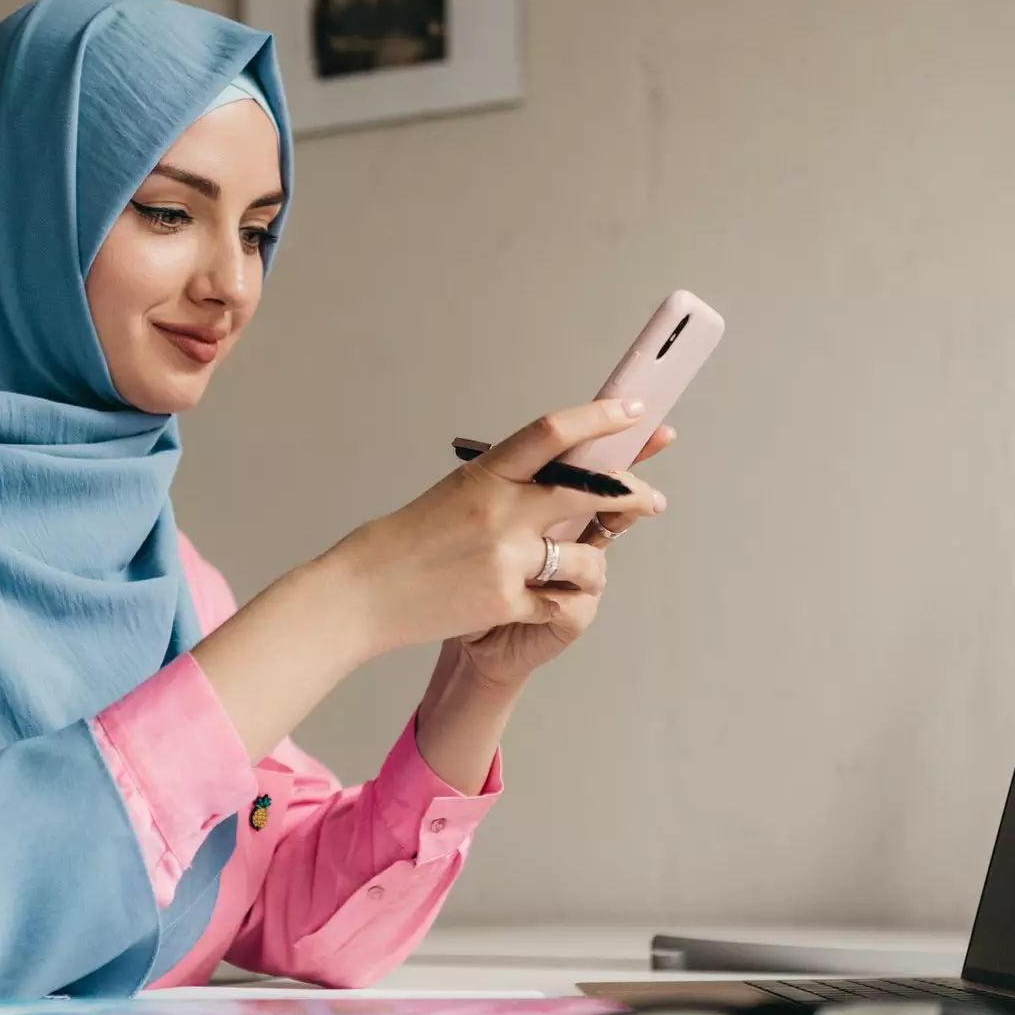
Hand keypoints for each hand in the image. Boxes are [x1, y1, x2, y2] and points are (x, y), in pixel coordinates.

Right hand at [324, 400, 667, 669]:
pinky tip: (538, 603)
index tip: (632, 411)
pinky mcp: (504, 600)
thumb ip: (505, 487)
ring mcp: (504, 556)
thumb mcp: (454, 495)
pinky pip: (557, 601)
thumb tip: (561, 476)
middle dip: (631, 493)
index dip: (600, 416)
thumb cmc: (406, 543)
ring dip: (590, 566)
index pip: (554, 432)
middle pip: (589, 489)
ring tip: (580, 572)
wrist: (363, 593)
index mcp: (486, 475)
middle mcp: (501, 510)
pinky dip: (554, 603)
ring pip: (585, 556)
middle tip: (651, 498)